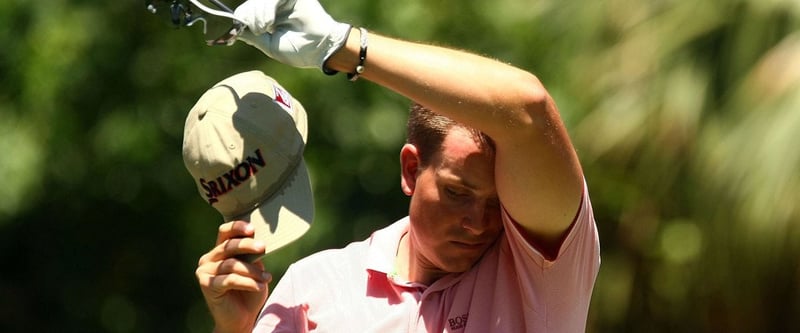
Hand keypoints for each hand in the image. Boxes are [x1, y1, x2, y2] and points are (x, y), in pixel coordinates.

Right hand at [196, 221, 270, 332]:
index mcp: (219, 251)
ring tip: (266, 278)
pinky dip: (247, 282)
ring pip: (231, 264)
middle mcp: (208, 259)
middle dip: (247, 245)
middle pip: (228, 245)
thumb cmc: (249, 292)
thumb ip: (252, 256)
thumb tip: (259, 244)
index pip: (224, 232)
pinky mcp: (207, 285)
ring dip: (252, 271)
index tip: (252, 229)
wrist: (241, 318)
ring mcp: (205, 272)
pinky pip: (230, 279)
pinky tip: (259, 286)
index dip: (237, 227)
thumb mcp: (254, 270)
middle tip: (263, 248)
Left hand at [233, 0, 351, 70]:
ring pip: (257, 1)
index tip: (237, 32)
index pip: (247, 11)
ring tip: (267, 29)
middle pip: (249, 4)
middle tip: (259, 32)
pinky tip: (271, 24)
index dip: (239, 19)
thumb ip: (251, 35)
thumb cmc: (299, 50)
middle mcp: (277, 7)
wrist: (320, 49)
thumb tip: (234, 30)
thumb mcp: (268, 45)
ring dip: (257, 17)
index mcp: (271, 17)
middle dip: (248, 18)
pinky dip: (266, 11)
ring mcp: (284, 0)